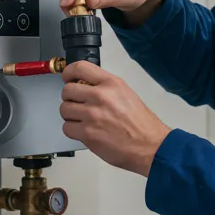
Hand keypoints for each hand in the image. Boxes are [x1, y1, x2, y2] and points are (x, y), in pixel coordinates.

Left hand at [59, 61, 170, 176]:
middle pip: (67, 90)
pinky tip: (85, 131)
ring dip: (70, 115)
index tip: (67, 78)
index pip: (79, 68)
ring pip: (64, 109)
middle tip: (78, 104)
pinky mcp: (87, 133)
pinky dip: (73, 130)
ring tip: (83, 120)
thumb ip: (104, 88)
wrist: (150, 146)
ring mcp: (92, 115)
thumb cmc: (141, 124)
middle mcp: (100, 96)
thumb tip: (84, 87)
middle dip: (70, 98)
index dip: (68, 73)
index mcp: (111, 83)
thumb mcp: (126, 94)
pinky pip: (66, 128)